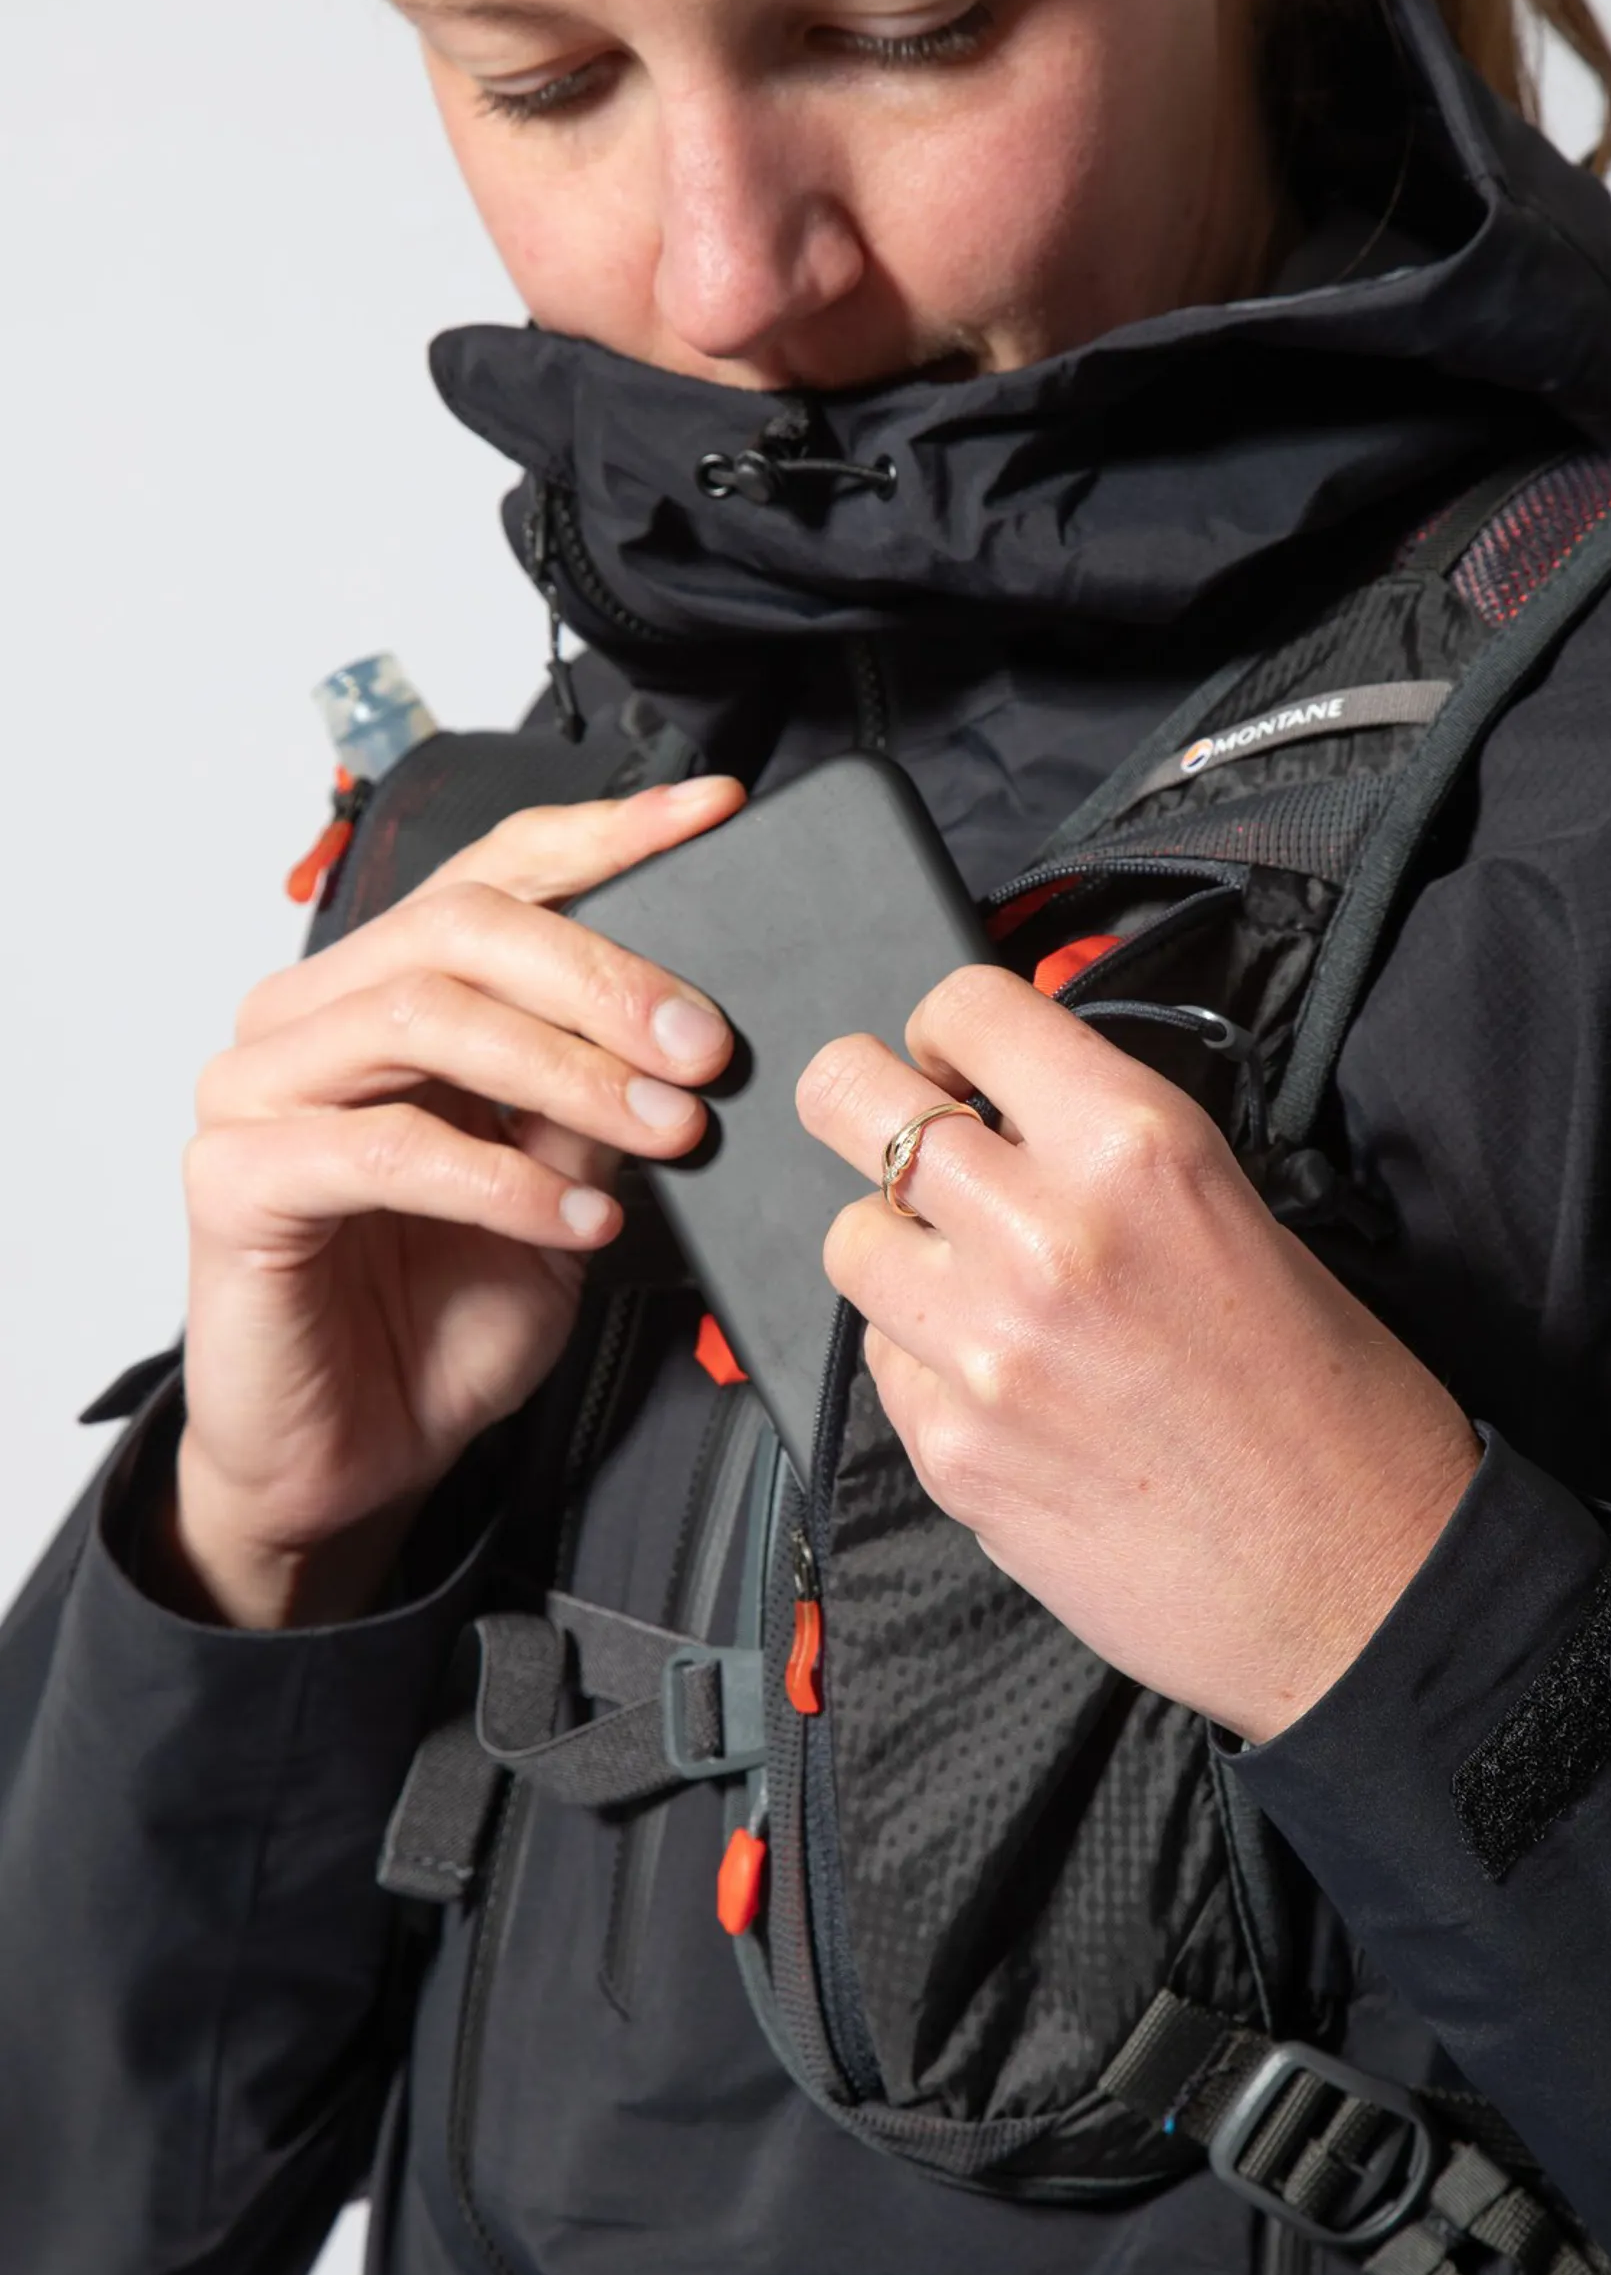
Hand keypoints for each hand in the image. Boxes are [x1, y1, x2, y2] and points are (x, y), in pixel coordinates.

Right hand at [173, 775, 745, 1628]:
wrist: (356, 1459)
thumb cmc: (442, 1315)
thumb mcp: (563, 1186)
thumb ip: (596, 1095)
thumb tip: (687, 1016)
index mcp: (387, 990)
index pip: (494, 873)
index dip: (604, 836)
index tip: (710, 815)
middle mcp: (309, 1018)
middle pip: (462, 928)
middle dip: (604, 977)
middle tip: (705, 1045)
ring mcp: (257, 1091)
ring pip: (421, 1016)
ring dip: (567, 1070)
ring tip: (663, 1129)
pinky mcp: (235, 1181)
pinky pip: (384, 1148)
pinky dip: (502, 1179)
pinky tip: (581, 1218)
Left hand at [798, 968, 1478, 1741]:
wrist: (1360, 1589)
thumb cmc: (1334, 1408)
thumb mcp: (1239, 1214)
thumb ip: (1110, 1154)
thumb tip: (1009, 1115)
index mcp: (1137, 1146)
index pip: (967, 1007)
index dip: (944, 1027)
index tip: (950, 1060)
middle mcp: (1043, 1229)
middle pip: (850, 1101)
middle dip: (861, 1106)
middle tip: (894, 1134)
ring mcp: (981, 1346)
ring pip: (849, 1240)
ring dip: (897, 1252)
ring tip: (975, 1290)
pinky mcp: (950, 1451)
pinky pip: (881, 1363)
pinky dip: (922, 1364)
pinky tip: (1005, 1392)